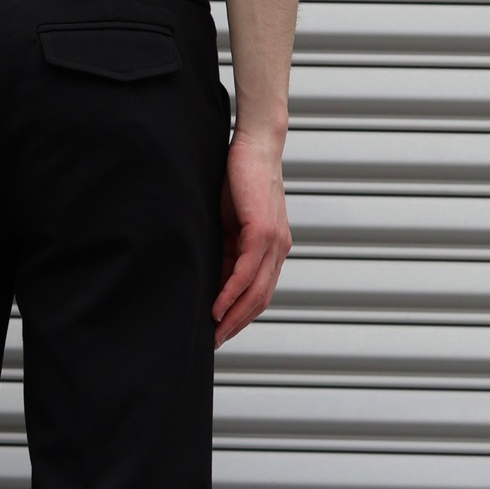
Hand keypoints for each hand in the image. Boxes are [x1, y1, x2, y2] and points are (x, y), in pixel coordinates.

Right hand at [212, 133, 291, 347]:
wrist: (254, 145)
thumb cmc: (239, 179)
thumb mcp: (229, 224)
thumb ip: (226, 252)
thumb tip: (212, 280)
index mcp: (272, 250)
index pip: (258, 293)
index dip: (240, 316)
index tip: (220, 333)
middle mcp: (278, 250)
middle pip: (259, 300)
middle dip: (236, 324)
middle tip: (215, 342)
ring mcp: (273, 242)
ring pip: (255, 291)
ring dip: (233, 315)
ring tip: (215, 332)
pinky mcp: (262, 231)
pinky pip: (246, 272)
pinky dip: (231, 292)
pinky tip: (217, 307)